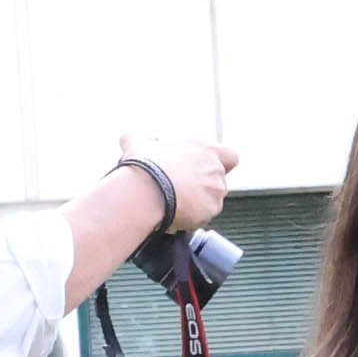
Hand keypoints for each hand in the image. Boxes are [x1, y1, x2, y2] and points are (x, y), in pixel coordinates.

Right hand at [123, 137, 239, 231]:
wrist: (146, 190)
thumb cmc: (145, 166)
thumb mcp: (138, 145)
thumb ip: (136, 139)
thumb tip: (127, 137)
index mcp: (205, 149)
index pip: (230, 157)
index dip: (222, 165)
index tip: (206, 171)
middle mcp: (215, 168)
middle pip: (219, 182)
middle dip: (203, 189)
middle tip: (182, 192)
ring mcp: (216, 190)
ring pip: (212, 201)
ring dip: (198, 204)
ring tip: (174, 205)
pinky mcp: (211, 209)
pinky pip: (204, 217)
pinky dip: (192, 219)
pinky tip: (174, 215)